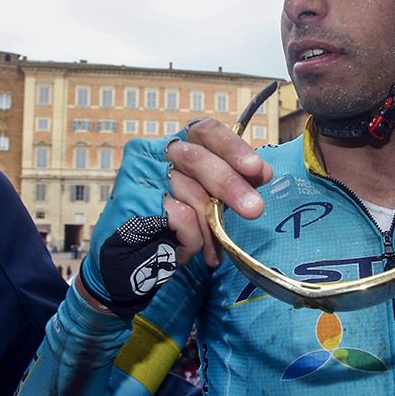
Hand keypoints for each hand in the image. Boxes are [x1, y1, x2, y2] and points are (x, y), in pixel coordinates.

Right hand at [80, 119, 271, 314]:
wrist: (131, 265)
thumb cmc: (174, 226)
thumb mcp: (206, 198)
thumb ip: (230, 181)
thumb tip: (263, 172)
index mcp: (174, 145)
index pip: (204, 130)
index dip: (233, 147)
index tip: (257, 170)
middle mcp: (153, 153)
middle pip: (199, 158)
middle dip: (231, 186)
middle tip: (255, 210)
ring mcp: (140, 176)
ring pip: (193, 194)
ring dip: (211, 228)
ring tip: (214, 250)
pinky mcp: (134, 201)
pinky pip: (181, 217)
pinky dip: (192, 239)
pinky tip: (185, 251)